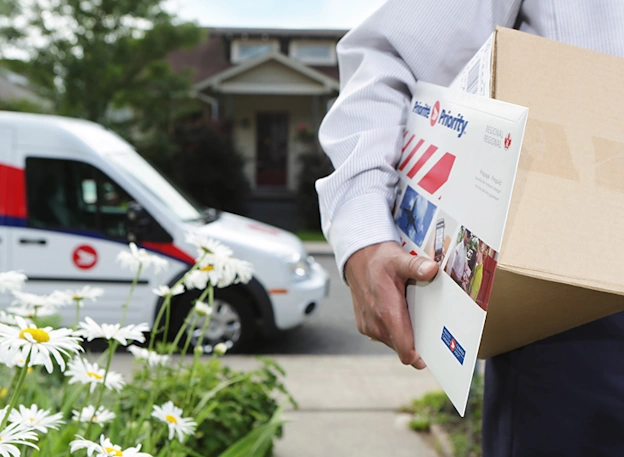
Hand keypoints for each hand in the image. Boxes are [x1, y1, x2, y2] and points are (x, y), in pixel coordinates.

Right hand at [344, 242, 438, 368]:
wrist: (357, 258)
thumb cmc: (379, 259)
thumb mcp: (399, 259)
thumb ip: (416, 266)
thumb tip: (431, 269)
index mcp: (387, 313)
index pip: (406, 351)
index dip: (420, 357)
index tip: (433, 351)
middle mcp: (376, 324)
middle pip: (403, 348)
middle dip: (416, 340)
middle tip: (428, 324)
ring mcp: (368, 326)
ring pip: (394, 342)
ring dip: (404, 333)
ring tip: (410, 314)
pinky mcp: (364, 325)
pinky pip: (385, 335)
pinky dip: (393, 328)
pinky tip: (398, 311)